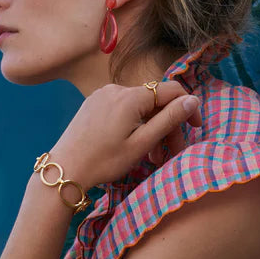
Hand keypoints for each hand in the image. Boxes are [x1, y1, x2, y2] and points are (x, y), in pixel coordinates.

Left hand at [49, 81, 201, 189]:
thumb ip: (169, 119)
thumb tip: (193, 99)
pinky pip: (123, 109)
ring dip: (151, 128)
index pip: (171, 90)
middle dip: (168, 126)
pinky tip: (134, 145)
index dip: (188, 107)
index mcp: (131, 97)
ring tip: (153, 157)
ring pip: (140, 107)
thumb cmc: (103, 161)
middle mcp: (116, 89)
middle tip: (171, 153)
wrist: (64, 169)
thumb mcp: (141, 143)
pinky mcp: (94, 103)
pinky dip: (135, 124)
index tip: (195, 128)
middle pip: (155, 102)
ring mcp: (103, 94)